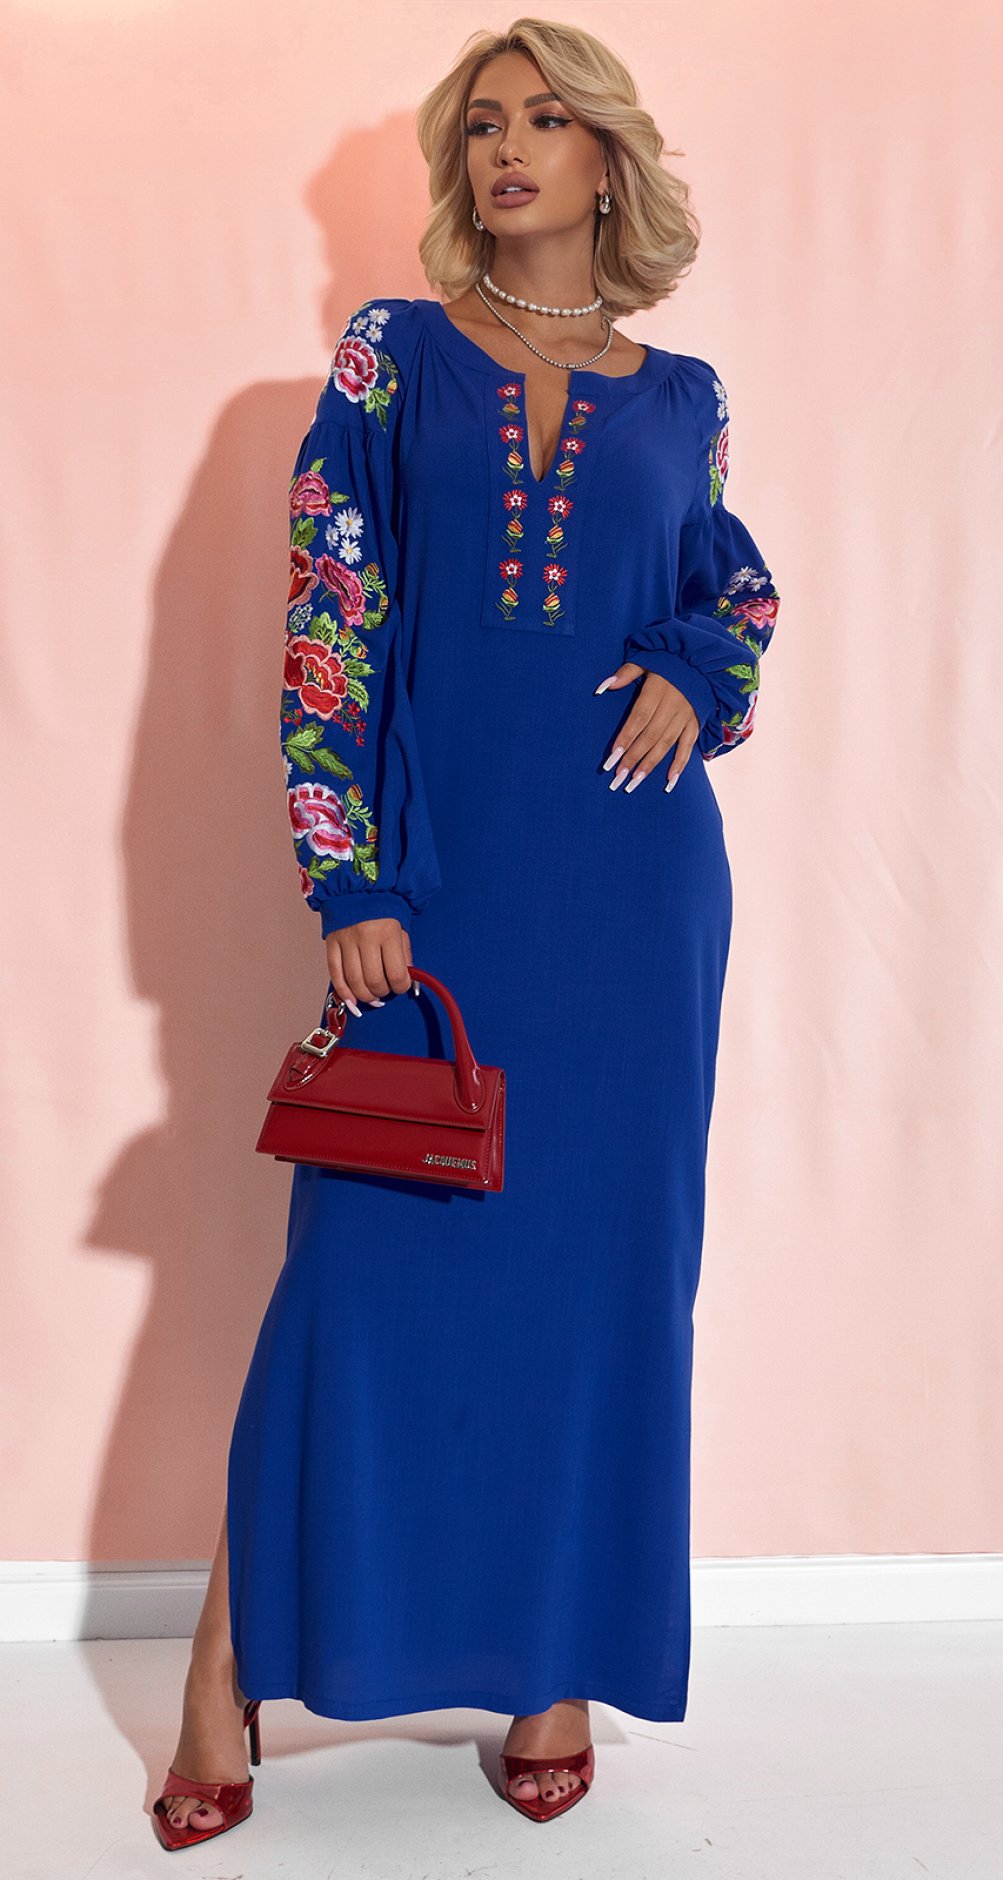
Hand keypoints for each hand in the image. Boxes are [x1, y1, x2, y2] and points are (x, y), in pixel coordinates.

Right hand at [325, 917, 414, 1016]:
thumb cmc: (383, 909)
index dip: (401, 987)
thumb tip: (408, 982)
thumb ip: (405, 956)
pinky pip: (335, 974)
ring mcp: (346, 941)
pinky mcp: (332, 943)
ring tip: (371, 997)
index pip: (396, 974)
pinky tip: (352, 999)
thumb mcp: (402, 929)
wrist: (357, 887)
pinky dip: (343, 991)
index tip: (401, 986)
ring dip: (364, 996)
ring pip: (354, 981)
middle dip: (382, 993)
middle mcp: (366, 938)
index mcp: (388, 933)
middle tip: (385, 991)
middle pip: (374, 981)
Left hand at [595, 662, 697, 792]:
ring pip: (666, 744)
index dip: (625, 738)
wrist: (701, 661)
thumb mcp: (646, 660)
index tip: (612, 757)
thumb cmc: (667, 662)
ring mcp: (685, 716)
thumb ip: (626, 673)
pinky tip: (669, 781)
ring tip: (635, 782)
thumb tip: (603, 687)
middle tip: (618, 778)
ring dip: (650, 765)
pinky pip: (688, 746)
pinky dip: (680, 764)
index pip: (638, 718)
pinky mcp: (695, 723)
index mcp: (657, 690)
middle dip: (633, 758)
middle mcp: (672, 705)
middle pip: (650, 736)